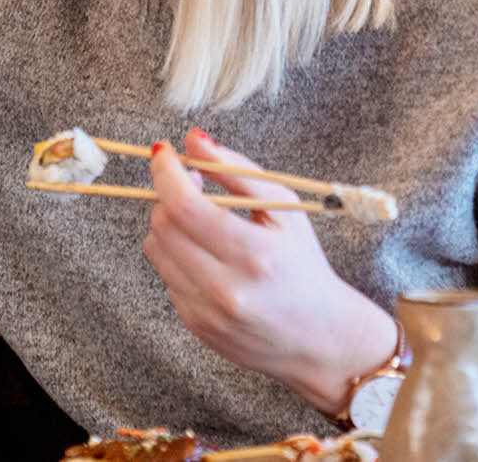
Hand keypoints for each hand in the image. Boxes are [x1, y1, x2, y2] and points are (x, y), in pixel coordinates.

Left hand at [143, 129, 397, 413]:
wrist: (321, 339)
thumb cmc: (304, 265)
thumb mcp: (284, 210)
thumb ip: (237, 170)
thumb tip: (193, 139)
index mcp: (254, 254)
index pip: (184, 205)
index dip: (165, 172)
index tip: (164, 154)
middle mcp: (226, 287)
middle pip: (163, 224)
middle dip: (168, 194)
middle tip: (192, 184)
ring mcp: (206, 311)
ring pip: (156, 247)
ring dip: (169, 224)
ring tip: (202, 222)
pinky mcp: (194, 324)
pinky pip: (165, 274)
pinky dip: (177, 255)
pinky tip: (208, 257)